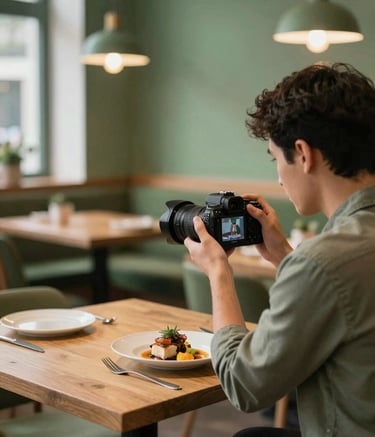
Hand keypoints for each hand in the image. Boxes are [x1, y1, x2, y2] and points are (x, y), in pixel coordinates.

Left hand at [184, 216, 245, 330]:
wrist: (221, 273)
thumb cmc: (213, 258)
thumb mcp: (208, 239)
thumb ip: (201, 229)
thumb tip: (195, 220)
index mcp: (193, 249)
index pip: (187, 240)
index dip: (191, 234)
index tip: (196, 229)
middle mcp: (197, 256)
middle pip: (197, 245)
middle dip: (203, 239)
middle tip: (210, 234)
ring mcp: (204, 261)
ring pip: (208, 250)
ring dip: (213, 245)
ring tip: (220, 241)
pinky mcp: (212, 265)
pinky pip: (216, 256)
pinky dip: (221, 252)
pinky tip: (229, 248)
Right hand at [243, 194, 292, 266]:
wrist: (277, 254)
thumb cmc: (277, 239)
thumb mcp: (268, 225)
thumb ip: (259, 215)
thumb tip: (249, 206)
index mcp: (269, 212)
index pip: (258, 199)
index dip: (250, 196)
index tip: (241, 197)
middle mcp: (264, 217)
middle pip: (252, 206)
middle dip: (244, 204)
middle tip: (236, 205)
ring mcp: (259, 225)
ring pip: (248, 216)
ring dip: (242, 214)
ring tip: (235, 214)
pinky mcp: (254, 232)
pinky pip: (246, 226)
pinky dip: (242, 224)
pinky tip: (238, 224)